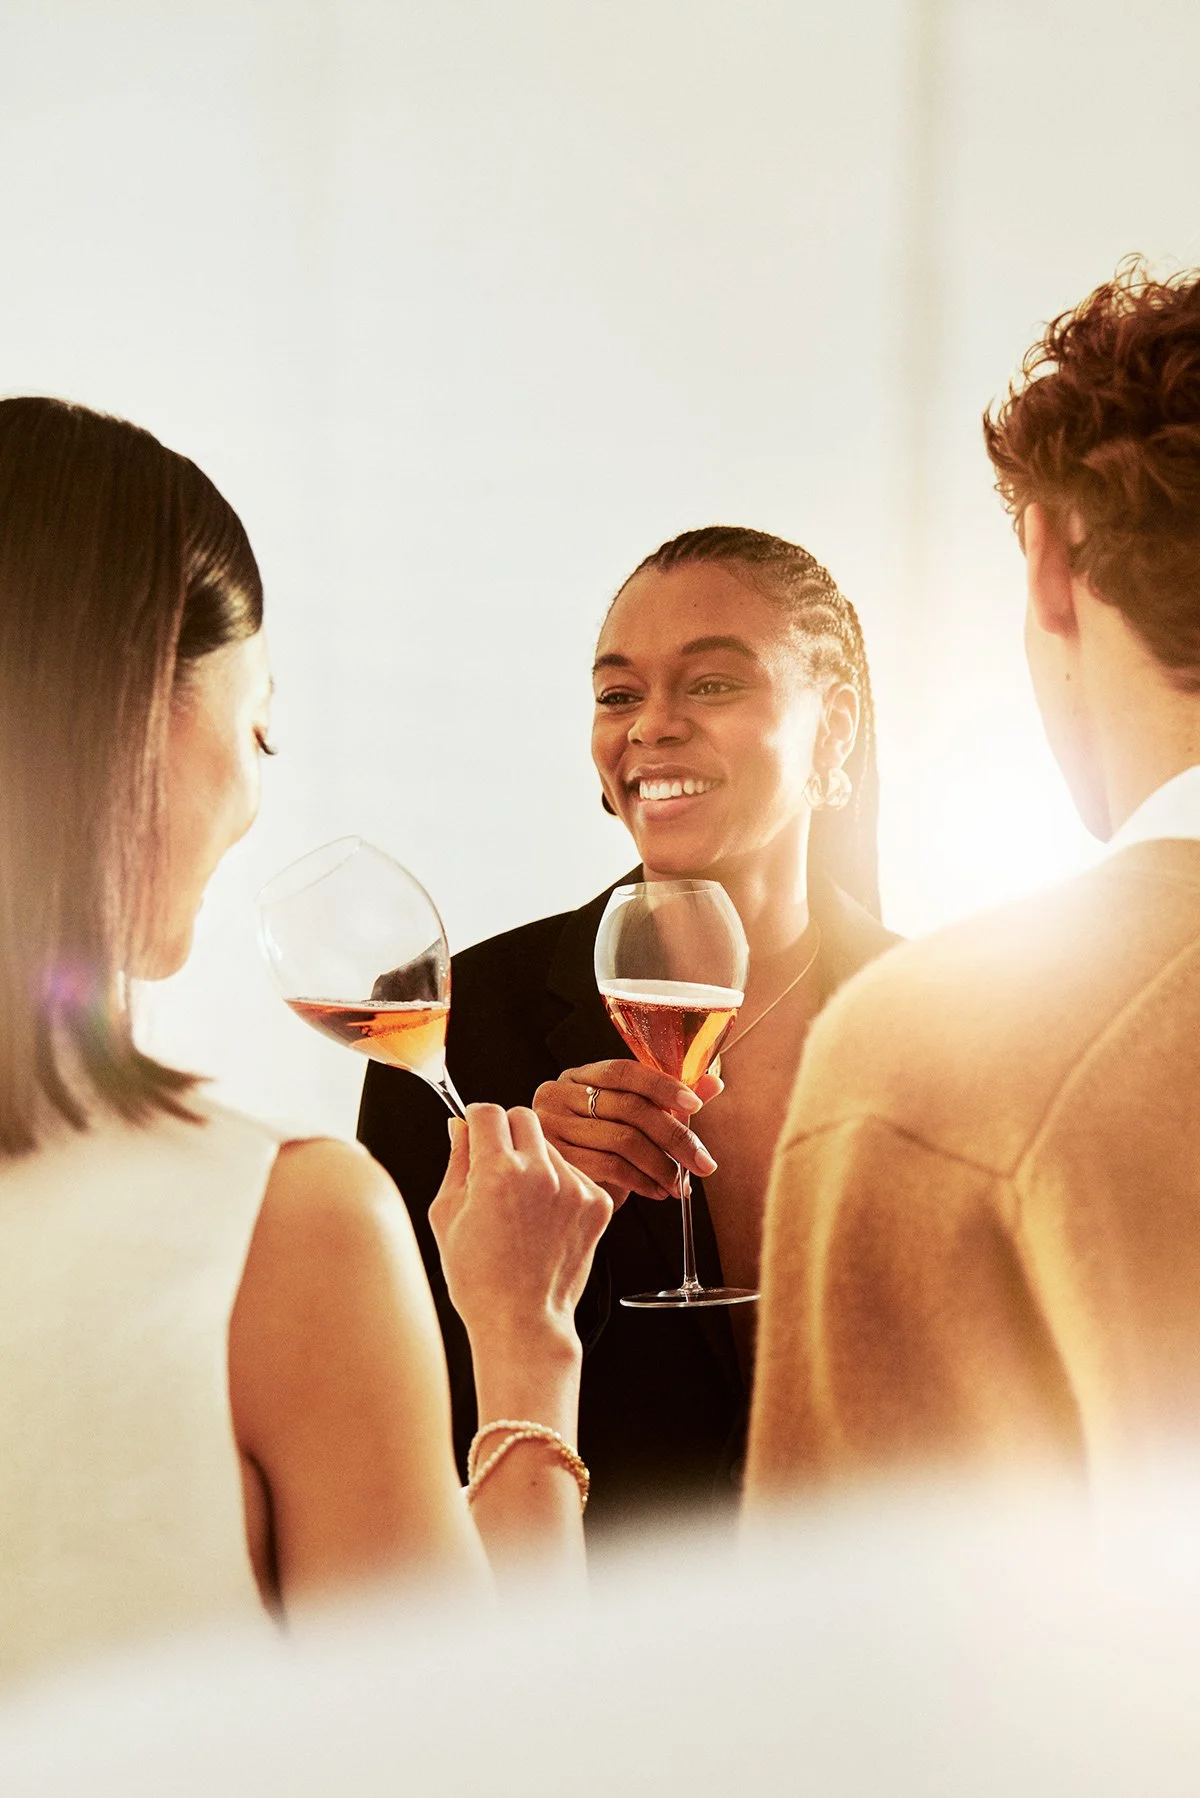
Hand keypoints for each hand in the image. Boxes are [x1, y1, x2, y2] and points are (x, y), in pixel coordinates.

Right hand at [430, 1104, 612, 1354]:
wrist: (522, 1322)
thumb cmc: (478, 1278)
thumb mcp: (446, 1216)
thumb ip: (456, 1162)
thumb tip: (459, 1125)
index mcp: (498, 1171)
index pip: (488, 1111)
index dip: (476, 1120)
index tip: (475, 1132)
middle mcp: (541, 1172)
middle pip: (523, 1116)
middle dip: (506, 1131)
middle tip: (497, 1165)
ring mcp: (574, 1187)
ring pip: (550, 1145)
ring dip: (534, 1160)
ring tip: (521, 1204)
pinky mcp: (598, 1203)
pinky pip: (574, 1173)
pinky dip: (559, 1185)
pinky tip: (544, 1219)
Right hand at [532, 1060, 721, 1206]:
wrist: (566, 1191)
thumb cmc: (601, 1149)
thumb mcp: (634, 1121)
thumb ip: (669, 1100)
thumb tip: (714, 1082)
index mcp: (579, 1076)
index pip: (624, 1071)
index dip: (662, 1086)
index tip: (695, 1106)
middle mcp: (558, 1095)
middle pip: (628, 1107)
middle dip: (674, 1136)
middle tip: (703, 1162)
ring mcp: (552, 1128)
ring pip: (623, 1140)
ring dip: (661, 1165)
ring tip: (679, 1184)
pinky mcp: (556, 1161)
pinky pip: (610, 1167)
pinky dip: (642, 1180)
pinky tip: (657, 1190)